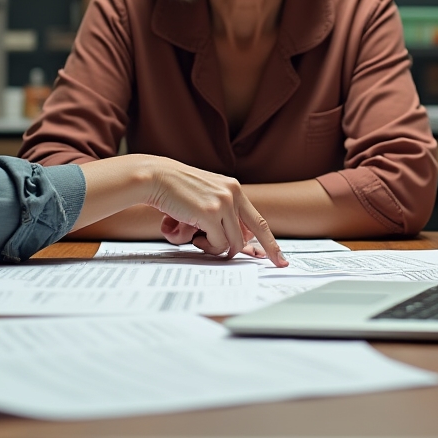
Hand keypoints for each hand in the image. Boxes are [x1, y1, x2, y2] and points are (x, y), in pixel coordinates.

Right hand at [144, 158, 286, 266]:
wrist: (157, 177)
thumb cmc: (177, 188)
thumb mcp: (208, 194)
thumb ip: (224, 211)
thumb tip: (238, 238)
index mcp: (233, 188)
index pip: (258, 220)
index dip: (271, 242)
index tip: (280, 258)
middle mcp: (232, 194)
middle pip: (252, 234)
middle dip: (253, 252)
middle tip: (252, 260)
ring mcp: (222, 204)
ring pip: (233, 242)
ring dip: (218, 248)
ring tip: (201, 241)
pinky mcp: (209, 214)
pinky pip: (217, 243)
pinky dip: (207, 246)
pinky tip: (195, 238)